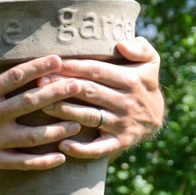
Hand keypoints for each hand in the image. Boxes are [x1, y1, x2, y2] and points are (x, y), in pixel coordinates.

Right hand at [0, 34, 83, 174]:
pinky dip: (43, 161)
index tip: (57, 60)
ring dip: (56, 129)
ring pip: (32, 135)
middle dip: (56, 93)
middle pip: (29, 102)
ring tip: (77, 122)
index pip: (14, 77)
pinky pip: (23, 162)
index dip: (37, 67)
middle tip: (79, 86)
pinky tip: (61, 157)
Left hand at [38, 37, 163, 158]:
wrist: (157, 117)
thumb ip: (140, 48)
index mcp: (130, 80)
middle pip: (88, 91)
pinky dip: (81, 149)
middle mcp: (126, 102)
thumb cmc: (143, 82)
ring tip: (42, 105)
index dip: (72, 66)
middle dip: (62, 86)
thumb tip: (122, 44)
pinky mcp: (120, 142)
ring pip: (89, 116)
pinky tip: (62, 145)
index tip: (51, 62)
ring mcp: (122, 124)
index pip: (96, 70)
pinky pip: (100, 148)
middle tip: (39, 82)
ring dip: (65, 112)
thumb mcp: (150, 61)